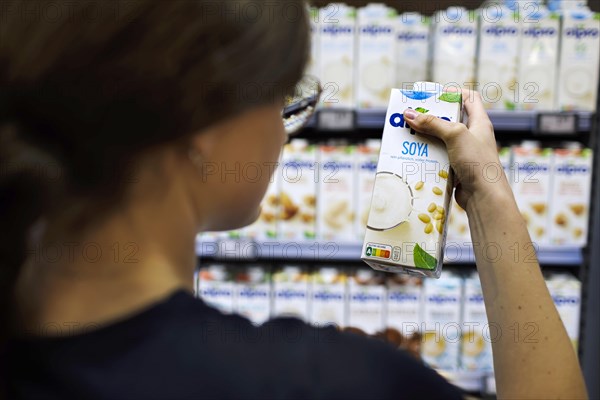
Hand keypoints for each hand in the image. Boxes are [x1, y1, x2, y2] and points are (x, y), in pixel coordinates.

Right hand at [403, 90, 507, 209]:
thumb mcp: (455, 135)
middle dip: (432, 118)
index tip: (435, 96)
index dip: (454, 93)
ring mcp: (465, 154)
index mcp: (479, 123)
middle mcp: (473, 136)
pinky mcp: (456, 169)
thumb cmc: (477, 162)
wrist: (484, 196)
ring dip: (426, 138)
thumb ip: (433, 123)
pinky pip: (439, 158)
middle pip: (451, 120)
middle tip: (414, 116)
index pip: (470, 99)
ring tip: (409, 135)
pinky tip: (415, 156)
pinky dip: (428, 156)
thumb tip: (409, 113)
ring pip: (442, 140)